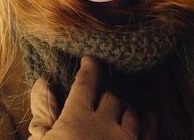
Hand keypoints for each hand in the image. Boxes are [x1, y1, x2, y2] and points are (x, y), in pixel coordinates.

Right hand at [28, 56, 155, 139]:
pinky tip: (149, 118)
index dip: (90, 68)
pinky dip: (149, 122)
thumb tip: (44, 81)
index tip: (90, 61)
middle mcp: (104, 124)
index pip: (87, 83)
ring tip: (118, 109)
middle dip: (104, 95)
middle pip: (110, 97)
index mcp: (76, 117)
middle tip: (98, 99)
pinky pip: (149, 133)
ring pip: (131, 113)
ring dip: (124, 108)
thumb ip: (44, 112)